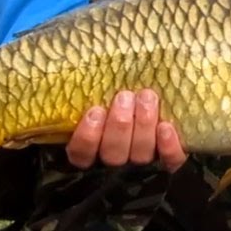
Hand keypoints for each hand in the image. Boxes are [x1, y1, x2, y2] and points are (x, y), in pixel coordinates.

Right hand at [66, 88, 186, 171]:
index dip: (87, 136)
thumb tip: (60, 64)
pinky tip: (166, 127)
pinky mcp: (169, 165)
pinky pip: (170, 162)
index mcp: (91, 151)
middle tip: (125, 97)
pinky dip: (168, 147)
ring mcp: (143, 166)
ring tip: (146, 97)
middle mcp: (115, 164)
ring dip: (143, 125)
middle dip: (119, 124)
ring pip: (140, 155)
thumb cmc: (118, 99)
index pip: (81, 155)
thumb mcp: (98, 97)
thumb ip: (89, 94)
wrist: (161, 116)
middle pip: (113, 154)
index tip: (95, 111)